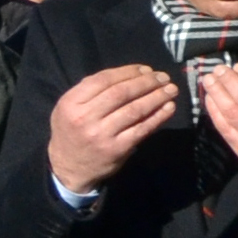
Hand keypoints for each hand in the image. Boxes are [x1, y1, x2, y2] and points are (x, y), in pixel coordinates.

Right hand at [47, 63, 175, 193]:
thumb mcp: (67, 108)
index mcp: (71, 103)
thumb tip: (127, 75)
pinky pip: (142, 129)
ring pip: (134, 109)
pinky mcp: (117, 149)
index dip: (129, 72)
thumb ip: (89, 91)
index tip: (146, 69)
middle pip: (121, 93)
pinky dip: (158, 116)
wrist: (68, 168)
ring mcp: (102, 134)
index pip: (104, 80)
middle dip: (146, 82)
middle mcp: (85, 118)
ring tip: (171, 90)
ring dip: (157, 97)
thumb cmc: (71, 132)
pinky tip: (168, 107)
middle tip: (163, 77)